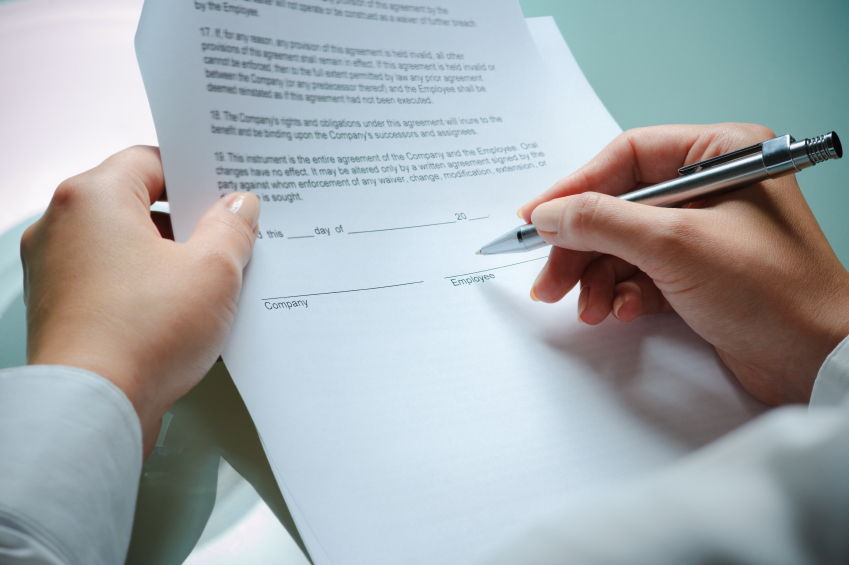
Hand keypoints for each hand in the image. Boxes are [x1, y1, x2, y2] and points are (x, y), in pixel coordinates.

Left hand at [21, 146, 259, 452]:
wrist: (93, 409)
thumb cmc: (143, 335)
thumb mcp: (213, 270)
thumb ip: (231, 226)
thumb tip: (239, 206)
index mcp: (92, 197)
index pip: (150, 160)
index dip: (195, 173)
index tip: (227, 192)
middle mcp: (62, 224)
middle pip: (136, 201)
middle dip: (186, 219)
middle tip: (229, 237)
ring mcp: (55, 267)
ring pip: (124, 241)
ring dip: (167, 254)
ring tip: (210, 279)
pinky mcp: (59, 305)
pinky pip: (110, 277)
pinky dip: (144, 283)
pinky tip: (180, 307)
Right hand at [521, 123, 848, 404]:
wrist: (818, 362)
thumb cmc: (771, 291)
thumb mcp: (674, 245)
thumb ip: (601, 222)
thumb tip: (548, 215)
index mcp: (721, 154)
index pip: (628, 157)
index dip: (576, 187)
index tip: (536, 217)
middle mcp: (712, 188)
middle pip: (619, 206)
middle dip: (580, 246)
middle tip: (548, 278)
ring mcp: (704, 233)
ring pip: (625, 245)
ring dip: (597, 278)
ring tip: (586, 308)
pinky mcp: (698, 274)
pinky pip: (642, 274)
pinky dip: (623, 294)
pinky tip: (620, 312)